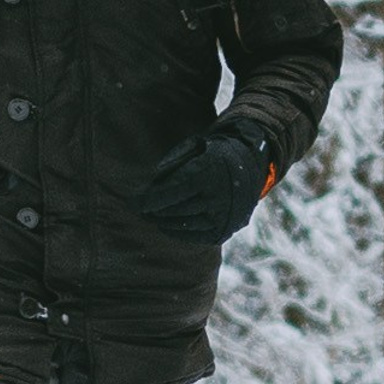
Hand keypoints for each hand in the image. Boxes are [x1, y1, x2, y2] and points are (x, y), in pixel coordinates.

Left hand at [134, 124, 274, 244]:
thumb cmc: (211, 154)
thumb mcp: (193, 148)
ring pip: (182, 223)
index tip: (134, 202)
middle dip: (153, 210)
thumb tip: (146, 192)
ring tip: (151, 215)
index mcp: (210, 172)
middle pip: (174, 209)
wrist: (249, 165)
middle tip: (140, 209)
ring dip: (162, 221)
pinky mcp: (223, 231)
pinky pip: (193, 236)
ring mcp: (223, 216)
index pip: (172, 191)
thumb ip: (169, 166)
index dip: (150, 199)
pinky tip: (165, 224)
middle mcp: (219, 196)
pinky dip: (176, 230)